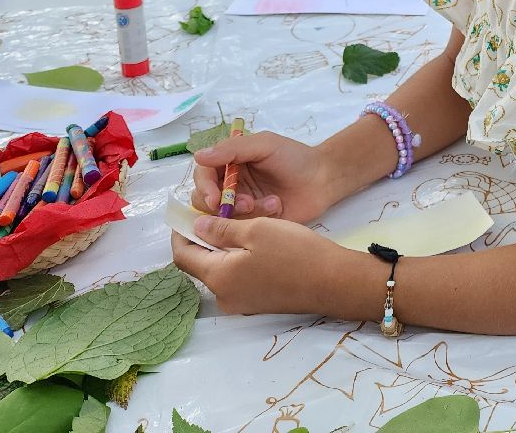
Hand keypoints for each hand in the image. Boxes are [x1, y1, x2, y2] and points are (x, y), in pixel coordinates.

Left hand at [171, 216, 358, 315]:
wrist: (334, 282)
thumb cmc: (294, 252)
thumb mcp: (256, 230)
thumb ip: (221, 229)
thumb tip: (197, 227)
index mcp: (218, 279)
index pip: (183, 256)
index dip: (181, 232)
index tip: (187, 211)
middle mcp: (224, 297)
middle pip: (201, 264)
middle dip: (204, 238)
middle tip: (217, 212)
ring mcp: (242, 304)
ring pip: (222, 270)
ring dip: (224, 248)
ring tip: (241, 222)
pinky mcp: (259, 303)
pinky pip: (238, 278)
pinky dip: (239, 259)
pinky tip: (258, 242)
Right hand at [189, 131, 339, 222]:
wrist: (323, 179)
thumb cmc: (295, 157)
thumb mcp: (264, 145)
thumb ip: (232, 149)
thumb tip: (198, 156)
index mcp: (230, 163)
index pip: (203, 175)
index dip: (204, 187)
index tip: (214, 199)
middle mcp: (231, 184)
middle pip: (204, 200)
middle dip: (222, 204)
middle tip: (246, 203)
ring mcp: (241, 205)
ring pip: (222, 216)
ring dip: (243, 212)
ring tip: (270, 202)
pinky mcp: (253, 222)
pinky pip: (241, 227)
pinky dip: (258, 218)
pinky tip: (276, 207)